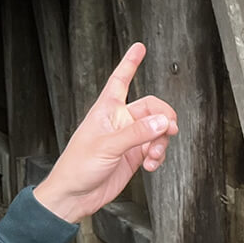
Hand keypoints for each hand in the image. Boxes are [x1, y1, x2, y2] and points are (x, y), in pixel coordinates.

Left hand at [34, 43, 177, 223]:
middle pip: (150, 108)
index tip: (139, 47)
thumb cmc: (77, 167)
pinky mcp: (133, 156)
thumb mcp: (107, 147)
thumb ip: (136, 133)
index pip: (119, 80)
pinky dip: (159, 155)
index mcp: (105, 111)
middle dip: (163, 118)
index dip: (129, 63)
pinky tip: (152, 165)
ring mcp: (127, 139)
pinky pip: (155, 148)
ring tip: (154, 155)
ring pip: (156, 130)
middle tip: (168, 129)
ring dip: (161, 141)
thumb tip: (161, 122)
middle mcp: (118, 122)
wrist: (75, 195)